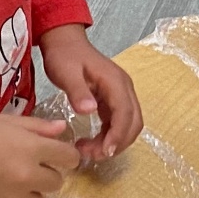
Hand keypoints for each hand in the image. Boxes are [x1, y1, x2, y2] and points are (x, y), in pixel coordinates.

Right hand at [0, 115, 78, 197]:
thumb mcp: (6, 122)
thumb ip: (38, 127)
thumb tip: (62, 129)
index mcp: (32, 149)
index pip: (69, 157)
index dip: (66, 156)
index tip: (59, 156)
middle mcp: (27, 177)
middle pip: (57, 182)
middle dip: (47, 174)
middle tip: (28, 166)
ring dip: (30, 192)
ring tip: (9, 181)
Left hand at [39, 24, 142, 160]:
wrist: (65, 42)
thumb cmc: (65, 56)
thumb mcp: (66, 72)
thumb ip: (78, 91)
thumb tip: (90, 110)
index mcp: (115, 81)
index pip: (125, 113)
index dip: (118, 135)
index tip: (105, 152)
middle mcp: (123, 88)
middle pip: (133, 121)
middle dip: (119, 142)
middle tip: (94, 156)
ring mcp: (120, 93)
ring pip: (128, 123)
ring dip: (115, 141)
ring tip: (90, 151)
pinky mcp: (113, 99)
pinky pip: (118, 121)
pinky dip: (110, 135)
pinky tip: (92, 142)